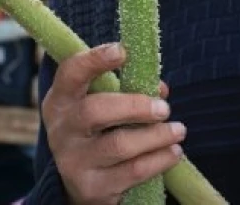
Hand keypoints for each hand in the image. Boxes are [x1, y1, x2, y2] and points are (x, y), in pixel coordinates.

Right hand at [41, 43, 185, 204]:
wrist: (80, 185)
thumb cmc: (98, 132)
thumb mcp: (103, 107)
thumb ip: (127, 90)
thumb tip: (160, 89)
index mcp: (61, 101)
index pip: (70, 73)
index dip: (94, 60)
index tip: (122, 51)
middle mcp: (61, 131)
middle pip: (94, 111)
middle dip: (135, 106)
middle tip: (164, 108)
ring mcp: (74, 162)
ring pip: (119, 145)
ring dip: (156, 135)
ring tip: (178, 130)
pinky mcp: (92, 188)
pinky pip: (133, 171)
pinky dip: (159, 159)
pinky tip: (173, 152)